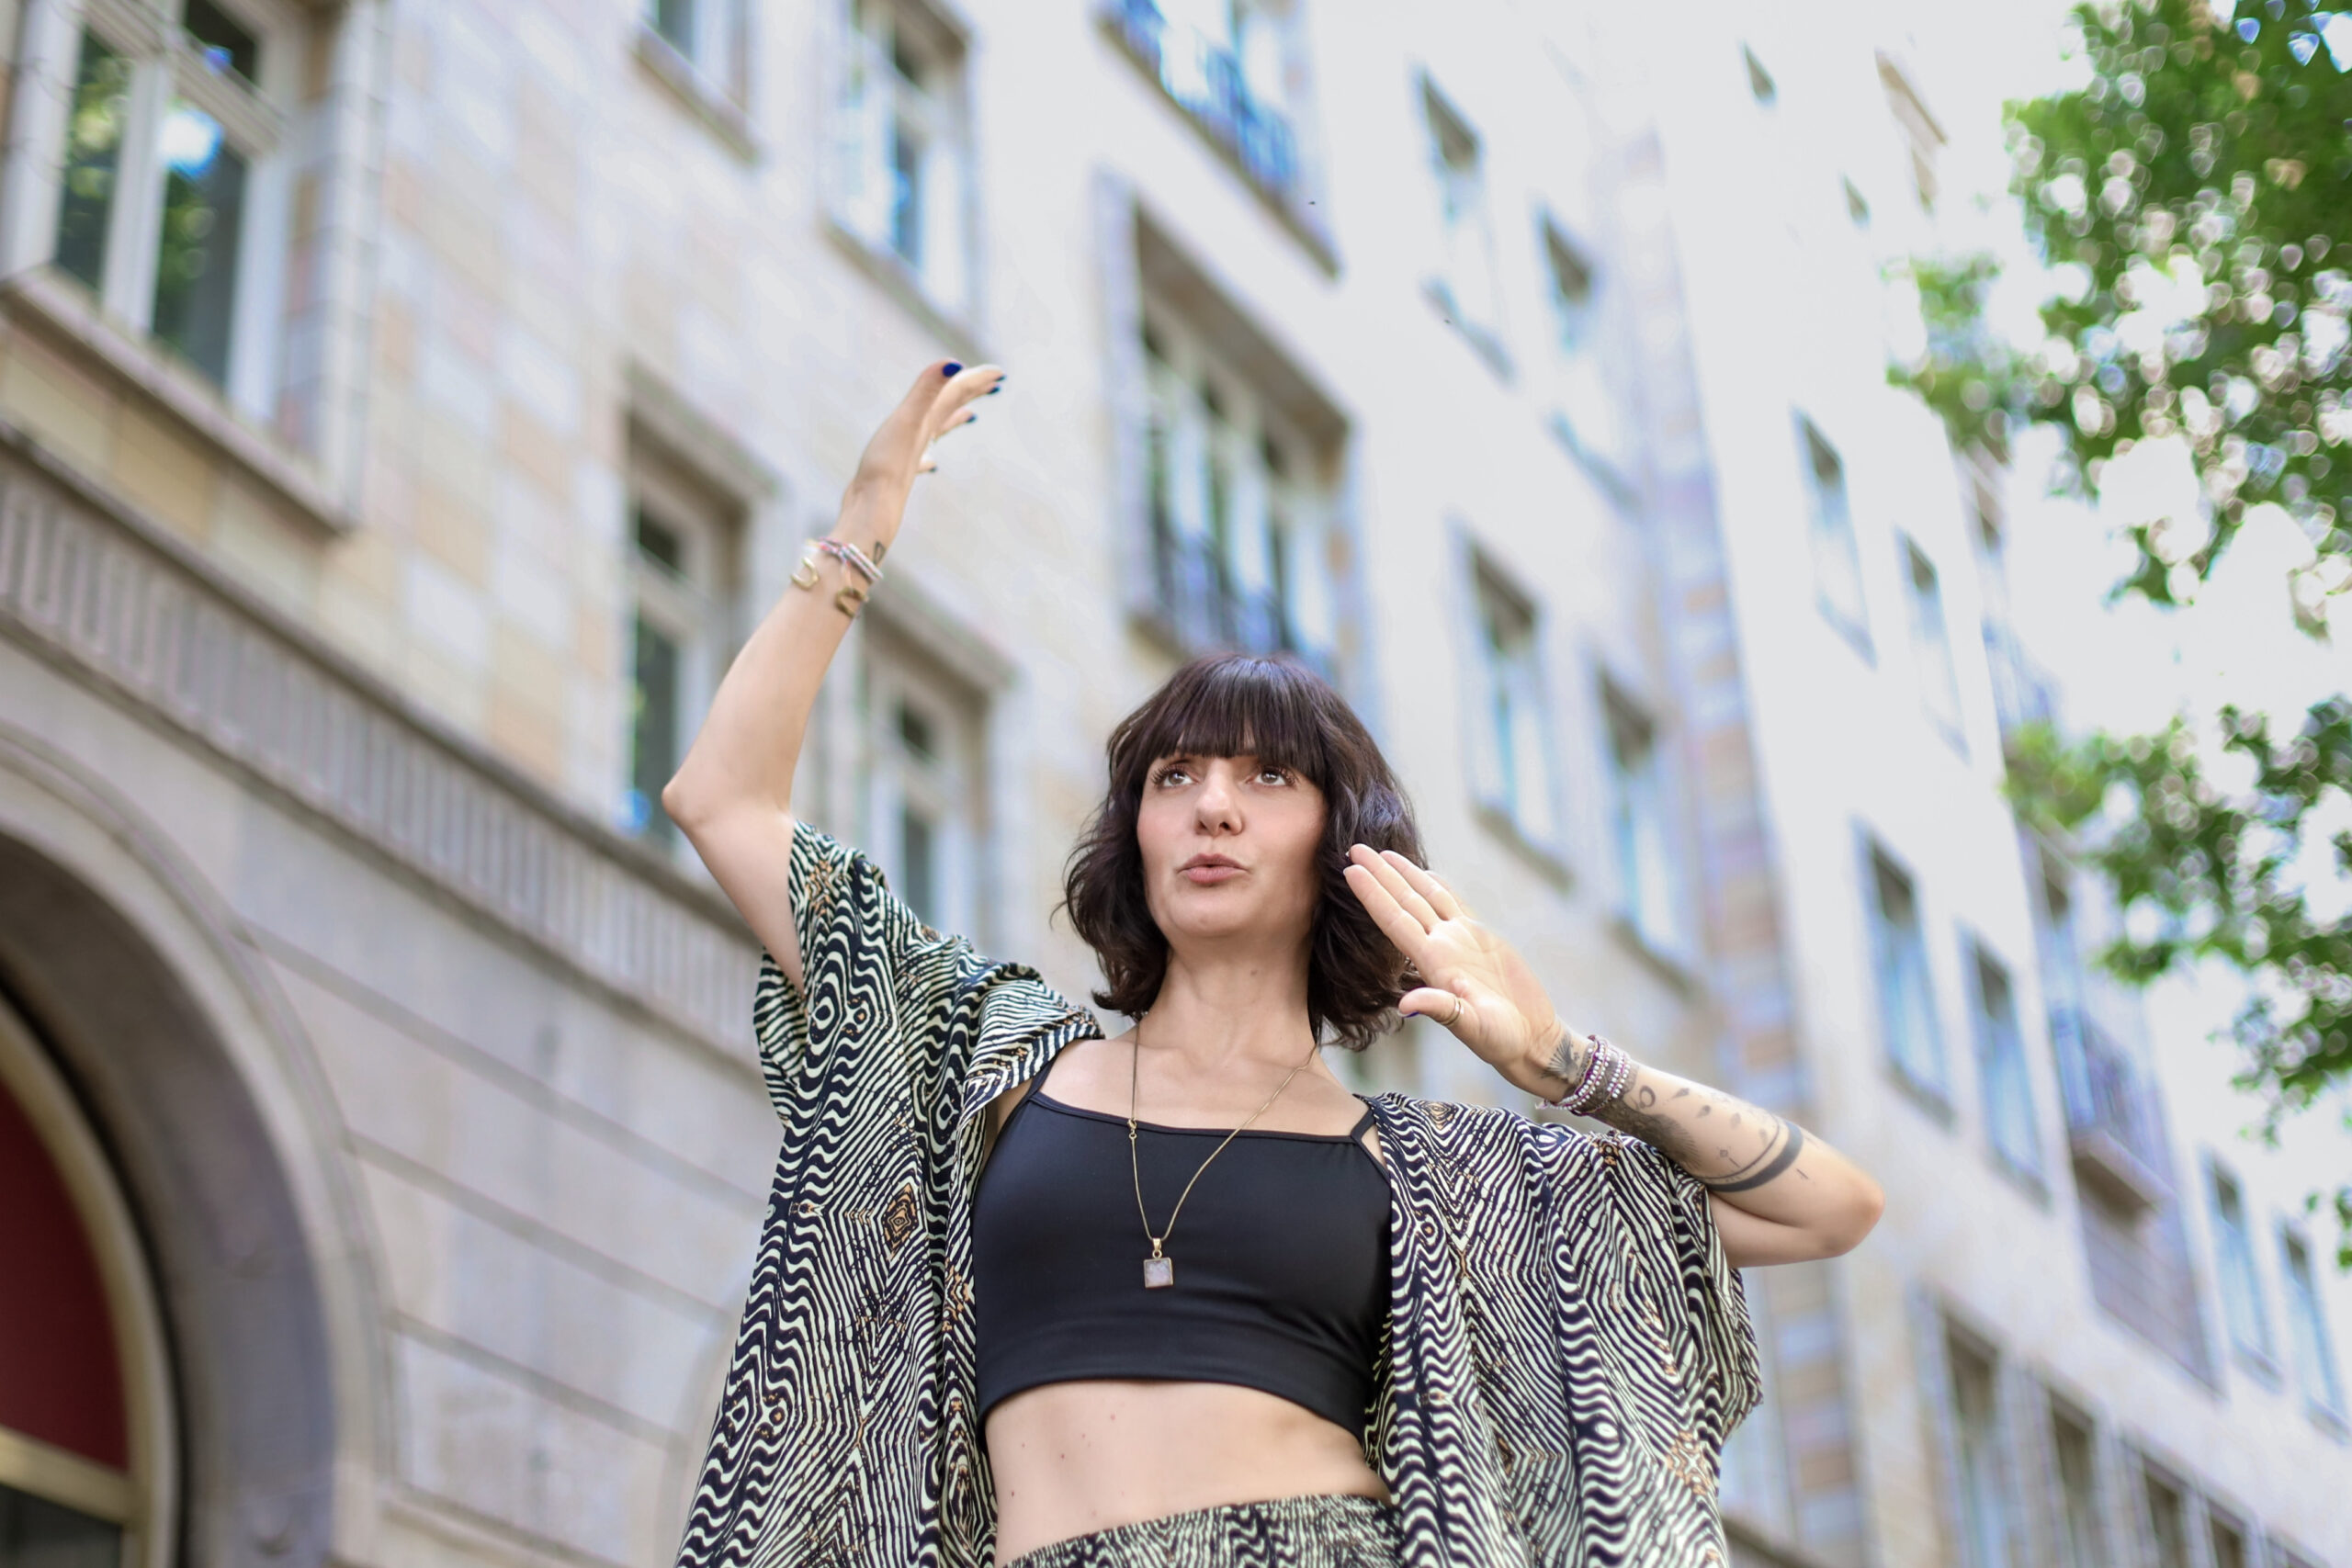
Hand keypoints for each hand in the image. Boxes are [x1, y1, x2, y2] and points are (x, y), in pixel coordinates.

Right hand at [843, 360, 1003, 529]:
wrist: (871, 510)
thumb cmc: (887, 465)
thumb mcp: (907, 419)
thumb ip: (928, 389)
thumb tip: (956, 363)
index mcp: (927, 421)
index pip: (956, 393)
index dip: (976, 380)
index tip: (1000, 372)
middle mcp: (923, 437)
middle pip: (952, 409)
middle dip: (972, 393)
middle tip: (994, 384)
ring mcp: (911, 456)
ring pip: (938, 433)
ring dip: (954, 421)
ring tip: (971, 416)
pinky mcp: (896, 473)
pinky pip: (918, 462)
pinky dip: (927, 458)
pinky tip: (932, 464)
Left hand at [1341, 845, 1578, 1094]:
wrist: (1529, 1038)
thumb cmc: (1500, 1039)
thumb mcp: (1473, 1027)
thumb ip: (1442, 1010)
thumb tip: (1405, 1004)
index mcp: (1433, 963)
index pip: (1395, 921)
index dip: (1372, 895)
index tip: (1350, 871)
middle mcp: (1441, 946)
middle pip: (1404, 901)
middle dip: (1379, 875)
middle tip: (1353, 846)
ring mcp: (1459, 941)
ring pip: (1426, 898)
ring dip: (1404, 875)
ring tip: (1381, 853)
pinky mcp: (1481, 939)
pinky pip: (1455, 905)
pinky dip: (1439, 886)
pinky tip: (1427, 872)